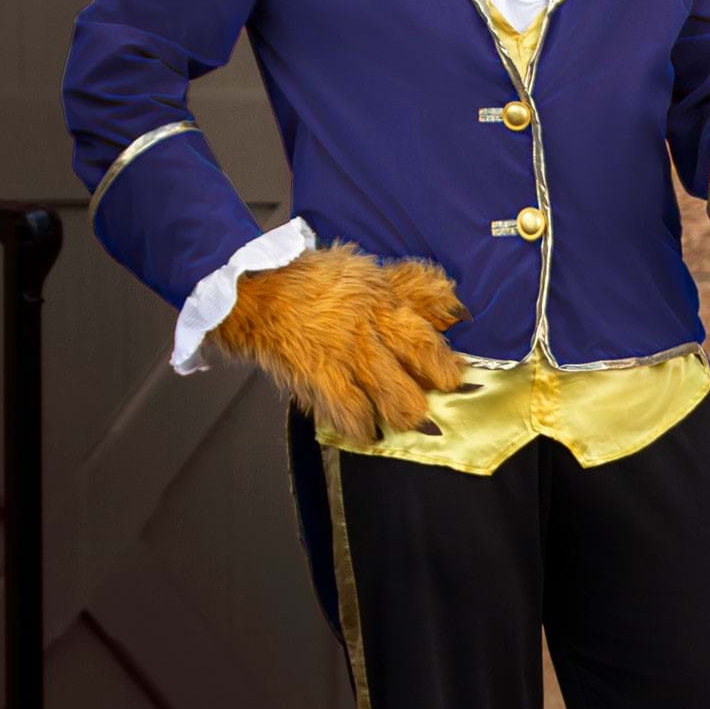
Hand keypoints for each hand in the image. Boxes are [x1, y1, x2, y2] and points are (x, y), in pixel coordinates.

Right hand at [216, 243, 467, 442]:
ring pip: (392, 399)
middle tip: (434, 407)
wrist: (255, 294)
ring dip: (401, 415)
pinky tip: (367, 433)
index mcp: (384, 305)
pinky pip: (350, 412)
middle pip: (415, 373)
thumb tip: (455, 309)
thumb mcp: (369, 275)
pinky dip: (361, 427)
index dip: (445, 365)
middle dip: (429, 396)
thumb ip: (413, 292)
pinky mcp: (319, 378)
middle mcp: (370, 333)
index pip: (426, 342)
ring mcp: (345, 358)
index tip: (455, 378)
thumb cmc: (312, 282)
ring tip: (404, 420)